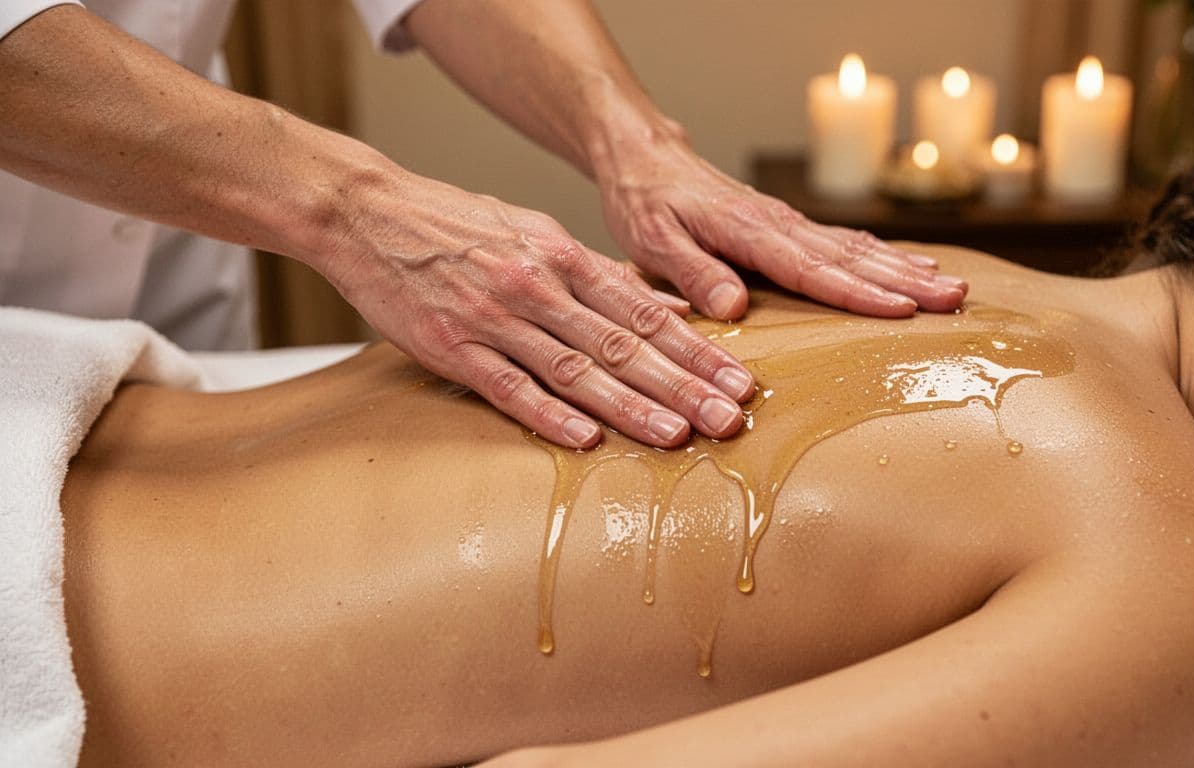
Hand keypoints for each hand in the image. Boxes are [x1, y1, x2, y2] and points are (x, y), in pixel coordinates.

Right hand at [317, 168, 754, 449]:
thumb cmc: (457, 224)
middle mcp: (538, 286)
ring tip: (678, 435)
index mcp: (563, 257)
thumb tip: (673, 309)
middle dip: (683, 384)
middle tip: (729, 418)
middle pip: (623, 343)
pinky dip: (547, 412)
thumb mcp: (536, 232)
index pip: (645, 311)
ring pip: (575, 368)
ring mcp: (494, 318)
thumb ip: (604, 275)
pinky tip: (585, 437)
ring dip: (630, 404)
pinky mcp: (450, 347)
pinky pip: (507, 385)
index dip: (697, 350)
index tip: (739, 380)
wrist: (367, 210)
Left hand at [598, 132, 967, 319]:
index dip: (858, 293)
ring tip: (952, 287)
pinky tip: (915, 266)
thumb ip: (692, 273)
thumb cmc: (645, 203)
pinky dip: (884, 255)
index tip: (901, 309)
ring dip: (907, 269)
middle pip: (853, 258)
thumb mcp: (652, 242)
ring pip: (858, 248)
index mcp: (749, 233)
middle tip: (954, 298)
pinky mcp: (789, 226)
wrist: (646, 159)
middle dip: (906, 281)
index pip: (813, 269)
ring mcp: (789, 224)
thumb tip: (733, 306)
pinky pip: (846, 242)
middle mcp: (780, 225)